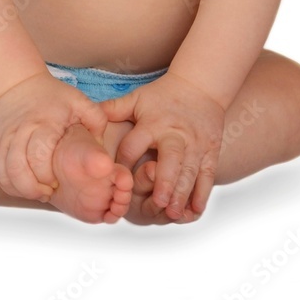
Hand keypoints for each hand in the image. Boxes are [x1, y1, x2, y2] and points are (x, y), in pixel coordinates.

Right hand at [0, 73, 107, 201]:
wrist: (18, 84)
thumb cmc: (51, 95)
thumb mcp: (78, 100)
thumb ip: (96, 120)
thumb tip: (102, 146)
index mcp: (43, 122)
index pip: (38, 155)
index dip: (46, 175)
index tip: (57, 182)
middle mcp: (20, 132)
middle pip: (17, 168)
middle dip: (33, 188)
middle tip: (49, 190)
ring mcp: (4, 139)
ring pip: (4, 173)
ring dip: (21, 189)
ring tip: (38, 191)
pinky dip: (9, 185)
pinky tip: (24, 187)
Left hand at [100, 71, 224, 218]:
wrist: (200, 86)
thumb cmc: (163, 95)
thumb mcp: (137, 98)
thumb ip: (113, 109)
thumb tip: (88, 115)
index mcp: (153, 123)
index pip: (134, 145)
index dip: (124, 163)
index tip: (117, 180)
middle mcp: (175, 135)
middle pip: (171, 158)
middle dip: (166, 182)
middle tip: (160, 203)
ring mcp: (195, 144)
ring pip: (190, 171)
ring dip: (183, 193)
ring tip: (175, 214)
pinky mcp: (210, 150)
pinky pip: (208, 174)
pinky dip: (202, 193)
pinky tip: (195, 211)